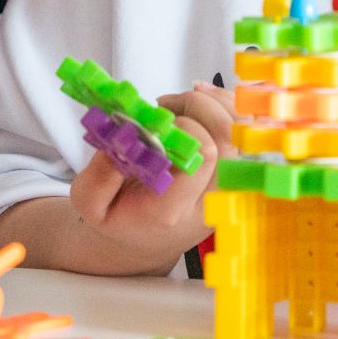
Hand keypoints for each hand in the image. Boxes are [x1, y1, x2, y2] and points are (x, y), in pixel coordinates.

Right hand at [63, 85, 232, 273]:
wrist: (143, 240)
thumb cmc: (118, 217)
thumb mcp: (90, 203)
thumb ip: (101, 172)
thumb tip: (124, 132)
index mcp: (172, 209)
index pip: (203, 156)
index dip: (186, 126)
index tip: (156, 120)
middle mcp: (209, 200)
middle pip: (229, 139)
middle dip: (199, 106)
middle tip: (165, 105)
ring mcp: (227, 189)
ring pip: (243, 134)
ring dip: (216, 102)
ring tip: (183, 99)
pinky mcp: (235, 177)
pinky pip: (247, 135)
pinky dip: (230, 108)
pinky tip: (204, 98)